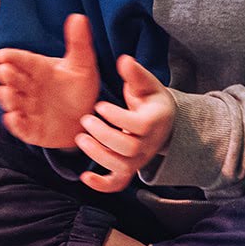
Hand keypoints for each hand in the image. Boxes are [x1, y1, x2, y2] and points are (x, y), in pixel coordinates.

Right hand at [0, 13, 100, 147]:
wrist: (87, 120)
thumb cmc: (80, 88)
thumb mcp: (82, 65)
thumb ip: (79, 43)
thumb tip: (78, 17)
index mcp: (38, 69)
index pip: (20, 60)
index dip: (10, 57)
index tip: (0, 55)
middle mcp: (29, 87)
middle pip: (13, 79)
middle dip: (7, 76)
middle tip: (3, 72)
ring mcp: (28, 108)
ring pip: (12, 102)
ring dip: (8, 98)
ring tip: (7, 93)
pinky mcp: (31, 129)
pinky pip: (21, 127)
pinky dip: (15, 123)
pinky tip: (13, 117)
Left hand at [75, 53, 175, 192]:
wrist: (163, 122)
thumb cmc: (151, 100)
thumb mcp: (147, 83)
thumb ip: (135, 74)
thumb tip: (124, 60)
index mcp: (154, 122)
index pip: (139, 126)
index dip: (117, 117)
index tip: (99, 105)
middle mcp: (148, 145)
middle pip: (129, 149)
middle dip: (104, 136)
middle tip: (85, 120)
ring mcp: (139, 159)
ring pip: (122, 167)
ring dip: (99, 156)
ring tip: (81, 139)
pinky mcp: (129, 169)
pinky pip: (118, 183)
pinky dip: (102, 184)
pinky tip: (84, 177)